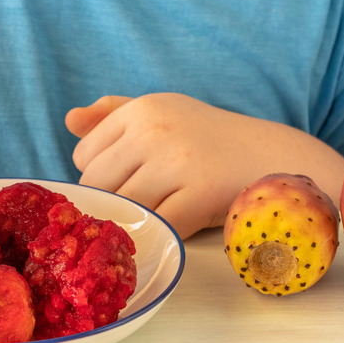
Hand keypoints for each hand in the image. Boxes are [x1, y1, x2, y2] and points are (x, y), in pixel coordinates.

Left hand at [66, 93, 343, 238]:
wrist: (274, 158)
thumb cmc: (208, 140)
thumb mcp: (163, 112)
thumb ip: (113, 114)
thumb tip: (69, 120)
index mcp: (142, 109)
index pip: (84, 156)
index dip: (101, 175)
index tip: (129, 179)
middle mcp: (154, 130)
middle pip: (96, 185)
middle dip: (112, 200)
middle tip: (143, 203)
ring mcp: (177, 162)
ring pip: (122, 208)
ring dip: (135, 219)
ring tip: (160, 212)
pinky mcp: (198, 194)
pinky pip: (156, 225)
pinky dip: (161, 233)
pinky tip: (178, 224)